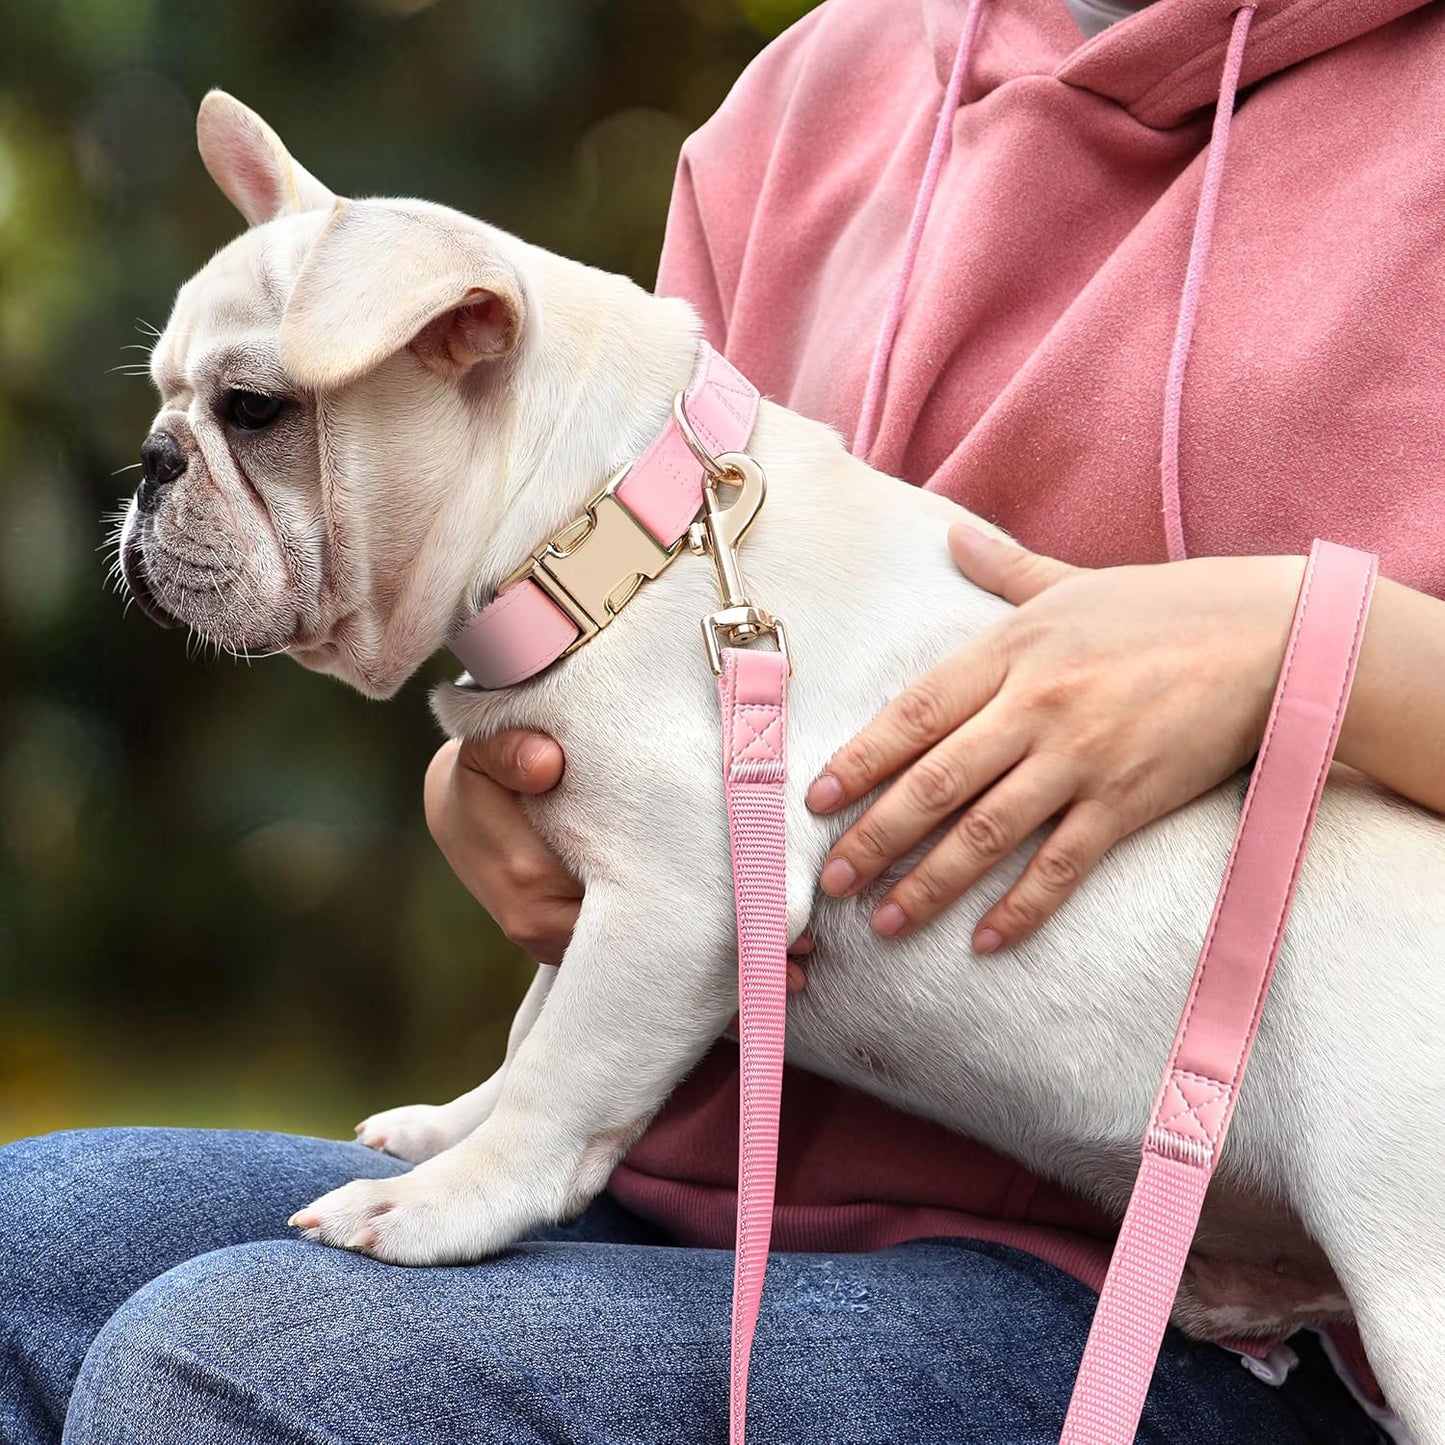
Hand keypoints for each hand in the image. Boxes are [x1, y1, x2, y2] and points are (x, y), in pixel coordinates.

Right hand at [424, 734, 811, 989]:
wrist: (463, 806)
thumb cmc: (485, 775)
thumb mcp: (486, 753)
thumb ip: (510, 752)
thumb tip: (544, 763)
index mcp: (535, 893)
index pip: (624, 920)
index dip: (696, 919)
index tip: (763, 922)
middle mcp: (550, 933)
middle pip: (646, 954)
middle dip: (724, 955)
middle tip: (803, 947)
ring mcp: (565, 945)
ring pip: (649, 964)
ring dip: (720, 972)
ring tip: (799, 966)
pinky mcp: (580, 941)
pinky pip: (641, 962)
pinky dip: (695, 972)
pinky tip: (760, 975)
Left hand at [807, 526, 1304, 952]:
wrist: (1270, 637)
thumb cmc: (1160, 607)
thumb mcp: (1070, 581)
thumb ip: (1002, 568)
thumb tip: (950, 534)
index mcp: (1010, 651)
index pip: (913, 714)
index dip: (859, 762)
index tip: (817, 802)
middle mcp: (1035, 706)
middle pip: (934, 782)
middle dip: (875, 837)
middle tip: (832, 883)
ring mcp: (1081, 758)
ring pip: (986, 832)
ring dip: (930, 883)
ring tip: (887, 923)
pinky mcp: (1128, 801)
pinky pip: (1063, 864)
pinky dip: (1023, 906)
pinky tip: (986, 940)